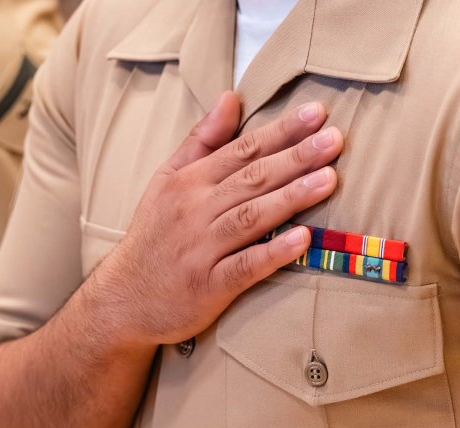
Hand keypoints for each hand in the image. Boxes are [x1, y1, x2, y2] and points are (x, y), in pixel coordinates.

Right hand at [80, 92, 341, 347]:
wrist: (124, 298)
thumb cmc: (155, 234)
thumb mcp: (167, 180)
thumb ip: (202, 140)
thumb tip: (231, 97)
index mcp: (188, 182)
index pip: (242, 150)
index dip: (281, 131)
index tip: (316, 114)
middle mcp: (195, 210)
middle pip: (252, 178)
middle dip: (296, 157)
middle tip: (335, 140)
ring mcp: (202, 249)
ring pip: (251, 217)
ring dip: (291, 197)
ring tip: (329, 179)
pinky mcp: (209, 285)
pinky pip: (246, 266)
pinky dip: (273, 252)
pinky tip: (303, 238)